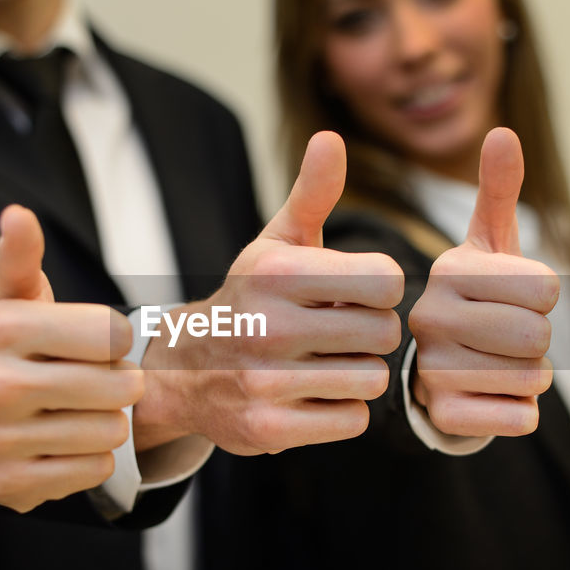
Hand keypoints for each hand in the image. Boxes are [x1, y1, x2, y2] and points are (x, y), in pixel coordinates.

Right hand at [0, 205, 143, 513]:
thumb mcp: (7, 297)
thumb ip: (20, 256)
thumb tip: (19, 215)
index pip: (113, 333)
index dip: (116, 340)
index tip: (94, 344)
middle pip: (120, 387)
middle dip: (120, 383)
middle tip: (93, 381)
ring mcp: (0, 441)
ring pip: (112, 432)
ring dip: (107, 422)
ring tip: (76, 411)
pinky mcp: (13, 486)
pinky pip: (95, 470)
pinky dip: (90, 458)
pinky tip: (61, 442)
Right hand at [133, 131, 403, 454]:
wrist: (184, 371)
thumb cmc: (249, 300)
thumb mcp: (273, 244)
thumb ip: (311, 194)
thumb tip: (331, 139)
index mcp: (277, 273)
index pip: (386, 281)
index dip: (380, 289)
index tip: (356, 293)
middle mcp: (268, 326)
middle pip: (383, 334)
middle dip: (372, 333)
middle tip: (344, 332)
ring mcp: (266, 382)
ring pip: (371, 379)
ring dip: (359, 373)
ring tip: (329, 362)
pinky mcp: (269, 429)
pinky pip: (352, 420)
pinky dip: (343, 410)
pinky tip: (316, 394)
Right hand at [407, 127, 557, 436]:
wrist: (430, 375)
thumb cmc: (469, 303)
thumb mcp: (482, 248)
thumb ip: (497, 193)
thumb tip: (503, 132)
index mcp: (447, 272)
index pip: (546, 287)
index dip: (544, 298)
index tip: (509, 300)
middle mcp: (429, 318)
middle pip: (539, 335)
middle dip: (538, 341)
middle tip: (505, 339)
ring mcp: (430, 370)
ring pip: (532, 378)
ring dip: (530, 377)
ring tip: (496, 365)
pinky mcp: (441, 415)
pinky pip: (520, 417)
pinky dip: (519, 411)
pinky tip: (490, 398)